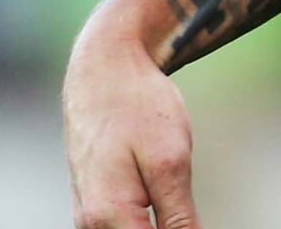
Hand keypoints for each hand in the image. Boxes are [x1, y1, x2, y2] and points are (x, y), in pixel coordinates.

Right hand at [64, 16, 200, 228]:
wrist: (104, 67)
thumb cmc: (137, 106)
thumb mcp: (171, 161)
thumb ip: (180, 218)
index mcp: (108, 217)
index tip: (193, 214)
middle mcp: (90, 225)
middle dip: (169, 228)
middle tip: (184, 196)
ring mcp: (87, 215)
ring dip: (159, 225)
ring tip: (173, 191)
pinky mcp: (93, 203)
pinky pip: (123, 225)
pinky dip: (145, 221)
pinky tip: (162, 198)